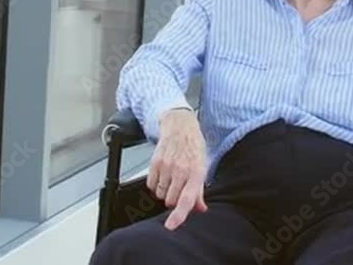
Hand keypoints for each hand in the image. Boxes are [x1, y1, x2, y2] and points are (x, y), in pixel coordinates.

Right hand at [148, 109, 208, 229]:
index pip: (186, 199)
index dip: (179, 215)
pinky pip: (151, 185)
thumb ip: (199, 190)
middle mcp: (181, 170)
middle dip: (174, 200)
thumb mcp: (202, 167)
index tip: (171, 225)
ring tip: (172, 179)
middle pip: (171, 201)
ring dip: (165, 192)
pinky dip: (156, 185)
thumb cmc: (193, 147)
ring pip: (160, 194)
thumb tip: (200, 208)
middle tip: (179, 189)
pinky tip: (163, 175)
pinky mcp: (154, 163)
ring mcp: (166, 166)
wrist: (180, 126)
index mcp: (196, 172)